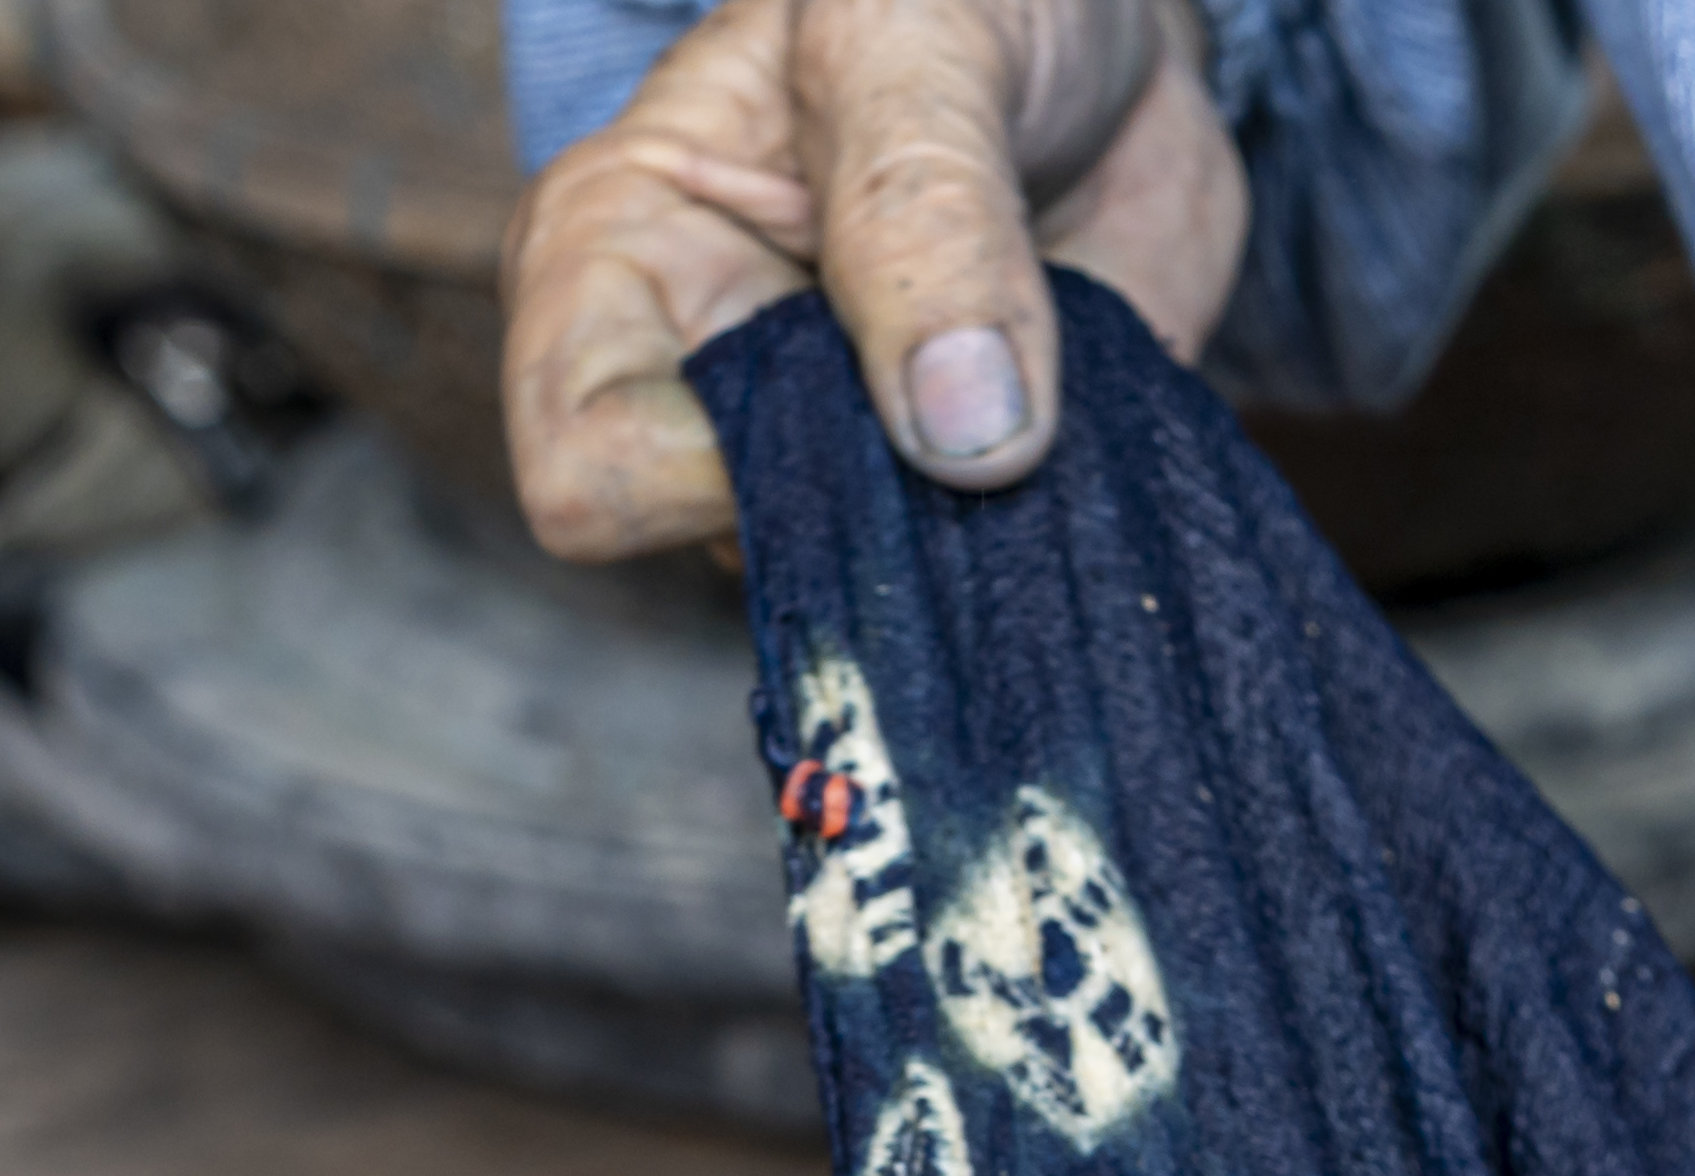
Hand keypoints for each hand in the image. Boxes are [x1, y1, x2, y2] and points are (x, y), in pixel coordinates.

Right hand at [499, 0, 1249, 559]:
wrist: (1107, 20)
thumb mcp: (918, 35)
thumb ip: (926, 214)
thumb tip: (968, 437)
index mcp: (616, 264)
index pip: (587, 474)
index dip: (712, 465)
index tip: (844, 367)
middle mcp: (701, 392)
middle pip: (733, 555)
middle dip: (872, 502)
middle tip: (985, 358)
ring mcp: (826, 465)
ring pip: (871, 598)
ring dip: (979, 516)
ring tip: (1043, 356)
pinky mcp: (947, 505)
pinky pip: (992, 593)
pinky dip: (1053, 526)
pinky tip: (1087, 415)